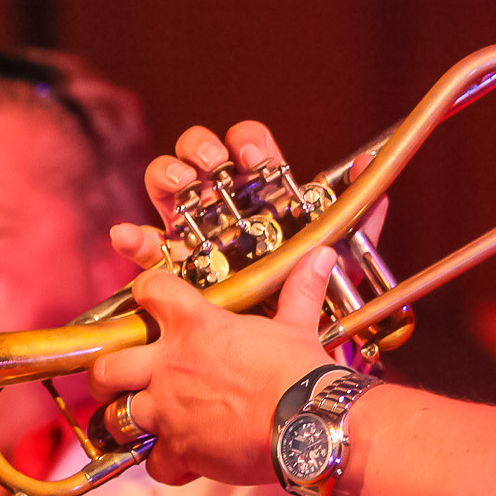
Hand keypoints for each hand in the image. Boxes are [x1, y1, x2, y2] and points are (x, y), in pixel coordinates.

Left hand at [94, 120, 349, 484]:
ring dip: (126, 421)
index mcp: (197, 326)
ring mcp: (169, 410)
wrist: (309, 423)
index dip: (147, 291)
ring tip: (142, 422)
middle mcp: (171, 365)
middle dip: (107, 372)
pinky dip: (165, 462)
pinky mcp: (180, 450)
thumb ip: (300, 290)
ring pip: (116, 417)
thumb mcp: (298, 325)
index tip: (149, 298)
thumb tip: (322, 257)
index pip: (151, 291)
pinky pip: (153, 462)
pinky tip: (181, 458)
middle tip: (119, 376)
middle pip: (108, 366)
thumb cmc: (301, 371)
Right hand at [108, 120, 386, 270]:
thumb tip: (369, 164)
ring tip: (182, 185)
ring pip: (166, 184)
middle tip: (215, 167)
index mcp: (258, 189)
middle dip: (201, 148)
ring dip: (169, 174)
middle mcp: (221, 201)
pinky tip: (126, 234)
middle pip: (198, 152)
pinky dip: (132, 237)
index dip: (248, 143)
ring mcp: (190, 228)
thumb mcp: (339, 257)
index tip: (257, 160)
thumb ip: (357, 215)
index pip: (247, 145)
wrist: (287, 353)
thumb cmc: (308, 295)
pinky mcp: (169, 265)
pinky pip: (145, 246)